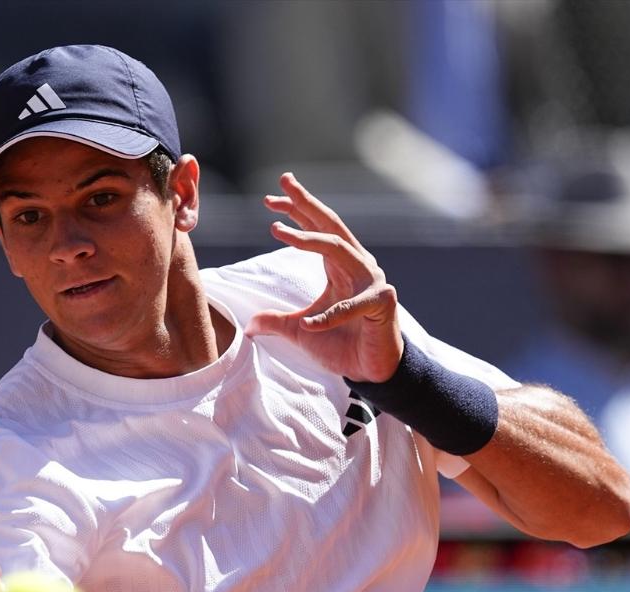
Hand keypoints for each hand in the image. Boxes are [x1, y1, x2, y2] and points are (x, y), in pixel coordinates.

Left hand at [246, 172, 403, 382]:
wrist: (371, 370)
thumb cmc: (341, 344)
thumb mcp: (299, 331)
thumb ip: (276, 322)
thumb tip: (248, 326)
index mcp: (339, 265)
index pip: (317, 229)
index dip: (297, 210)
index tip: (270, 197)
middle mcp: (357, 265)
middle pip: (330, 226)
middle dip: (306, 203)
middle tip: (283, 184)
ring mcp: (372, 282)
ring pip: (339, 250)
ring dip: (308, 239)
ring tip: (276, 231)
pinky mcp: (381, 304)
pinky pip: (352, 305)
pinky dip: (330, 315)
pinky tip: (309, 324)